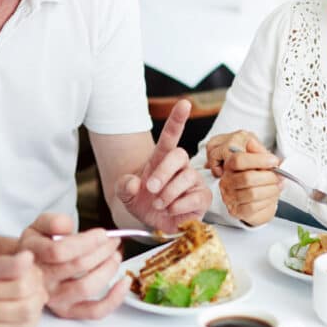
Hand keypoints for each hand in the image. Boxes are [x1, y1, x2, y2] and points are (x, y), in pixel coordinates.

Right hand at [17, 213, 128, 319]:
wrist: (27, 270)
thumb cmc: (39, 246)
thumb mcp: (40, 226)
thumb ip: (52, 222)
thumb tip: (67, 226)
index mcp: (34, 256)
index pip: (60, 251)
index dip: (86, 241)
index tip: (102, 234)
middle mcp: (43, 281)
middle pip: (78, 266)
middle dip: (103, 250)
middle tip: (113, 241)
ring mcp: (55, 299)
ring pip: (87, 287)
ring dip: (108, 268)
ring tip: (115, 255)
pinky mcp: (68, 312)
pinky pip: (94, 311)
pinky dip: (114, 299)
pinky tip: (124, 282)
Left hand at [116, 99, 210, 230]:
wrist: (152, 222)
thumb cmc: (141, 201)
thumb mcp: (125, 194)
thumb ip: (124, 186)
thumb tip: (134, 183)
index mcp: (161, 159)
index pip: (171, 135)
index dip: (178, 119)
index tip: (184, 104)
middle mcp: (181, 166)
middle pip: (179, 155)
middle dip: (163, 171)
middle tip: (150, 188)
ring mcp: (193, 181)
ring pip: (187, 177)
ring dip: (168, 194)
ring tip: (158, 205)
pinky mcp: (202, 198)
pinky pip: (195, 198)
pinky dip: (178, 206)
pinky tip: (170, 211)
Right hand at [207, 133, 281, 225]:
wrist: (256, 201)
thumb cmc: (257, 179)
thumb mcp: (259, 162)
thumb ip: (260, 153)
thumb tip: (262, 148)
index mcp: (229, 165)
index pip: (238, 160)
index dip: (258, 160)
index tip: (274, 161)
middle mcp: (226, 181)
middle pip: (247, 178)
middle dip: (269, 177)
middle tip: (280, 176)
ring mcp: (229, 197)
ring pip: (252, 193)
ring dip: (271, 189)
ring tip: (278, 186)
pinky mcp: (236, 211)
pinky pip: (253, 206)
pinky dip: (267, 201)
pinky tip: (272, 197)